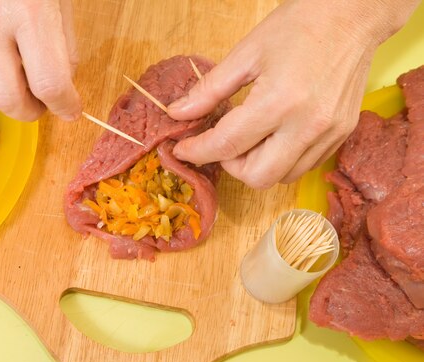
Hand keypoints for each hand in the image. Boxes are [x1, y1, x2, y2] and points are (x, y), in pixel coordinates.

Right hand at [0, 0, 81, 121]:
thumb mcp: (62, 3)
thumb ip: (63, 47)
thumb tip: (58, 89)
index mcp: (31, 12)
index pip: (48, 81)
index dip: (64, 105)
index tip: (71, 109)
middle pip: (4, 96)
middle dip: (29, 112)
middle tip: (40, 105)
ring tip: (12, 88)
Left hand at [168, 0, 419, 188]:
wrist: (352, 14)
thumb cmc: (298, 25)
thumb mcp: (246, 53)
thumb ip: (209, 90)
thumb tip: (178, 114)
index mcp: (279, 101)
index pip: (227, 145)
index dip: (197, 151)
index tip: (183, 149)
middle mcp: (307, 125)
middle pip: (257, 177)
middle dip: (230, 165)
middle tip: (224, 141)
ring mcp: (329, 133)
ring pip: (282, 178)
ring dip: (257, 165)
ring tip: (251, 135)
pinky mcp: (342, 134)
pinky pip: (304, 166)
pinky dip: (282, 159)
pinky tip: (275, 133)